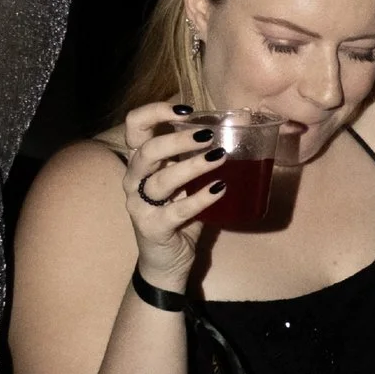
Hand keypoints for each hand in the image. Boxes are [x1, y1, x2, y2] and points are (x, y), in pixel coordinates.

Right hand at [122, 102, 225, 288]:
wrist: (165, 263)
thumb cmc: (178, 216)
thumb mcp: (187, 183)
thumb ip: (202, 157)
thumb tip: (240, 124)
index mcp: (140, 163)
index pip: (134, 126)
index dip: (155, 112)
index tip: (186, 110)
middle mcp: (134, 180)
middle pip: (147, 150)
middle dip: (178, 139)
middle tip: (208, 135)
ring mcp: (139, 205)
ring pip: (161, 179)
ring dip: (192, 166)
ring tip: (219, 158)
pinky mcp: (153, 227)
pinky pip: (177, 210)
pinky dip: (200, 198)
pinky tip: (219, 189)